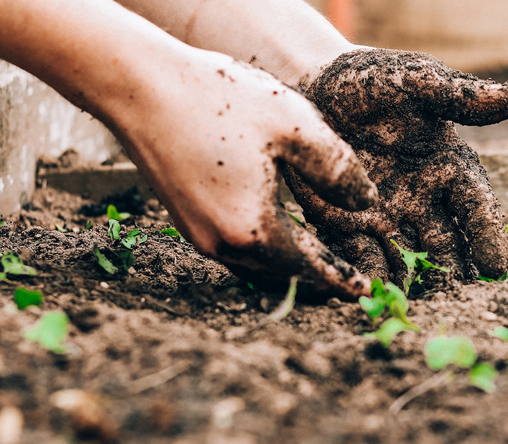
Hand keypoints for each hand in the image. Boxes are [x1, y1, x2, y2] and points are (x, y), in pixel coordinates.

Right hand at [105, 48, 377, 298]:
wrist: (139, 86)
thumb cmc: (219, 99)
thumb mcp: (294, 125)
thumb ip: (338, 169)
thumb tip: (367, 203)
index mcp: (253, 229)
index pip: (310, 268)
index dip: (341, 279)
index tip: (364, 293)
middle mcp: (222, 244)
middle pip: (282, 275)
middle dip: (317, 280)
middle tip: (348, 282)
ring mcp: (198, 235)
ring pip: (256, 266)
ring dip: (289, 267)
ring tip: (319, 260)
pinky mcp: (185, 219)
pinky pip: (235, 249)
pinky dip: (264, 250)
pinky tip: (278, 231)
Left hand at [283, 48, 507, 286]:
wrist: (312, 86)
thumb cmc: (372, 80)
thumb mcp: (416, 81)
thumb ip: (461, 96)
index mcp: (448, 167)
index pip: (476, 206)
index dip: (487, 235)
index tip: (495, 266)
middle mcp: (423, 199)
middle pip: (446, 244)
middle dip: (453, 273)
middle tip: (459, 300)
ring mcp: (387, 217)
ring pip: (408, 259)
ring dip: (414, 283)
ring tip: (417, 307)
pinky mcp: (348, 226)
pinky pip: (362, 257)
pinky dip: (369, 276)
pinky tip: (372, 295)